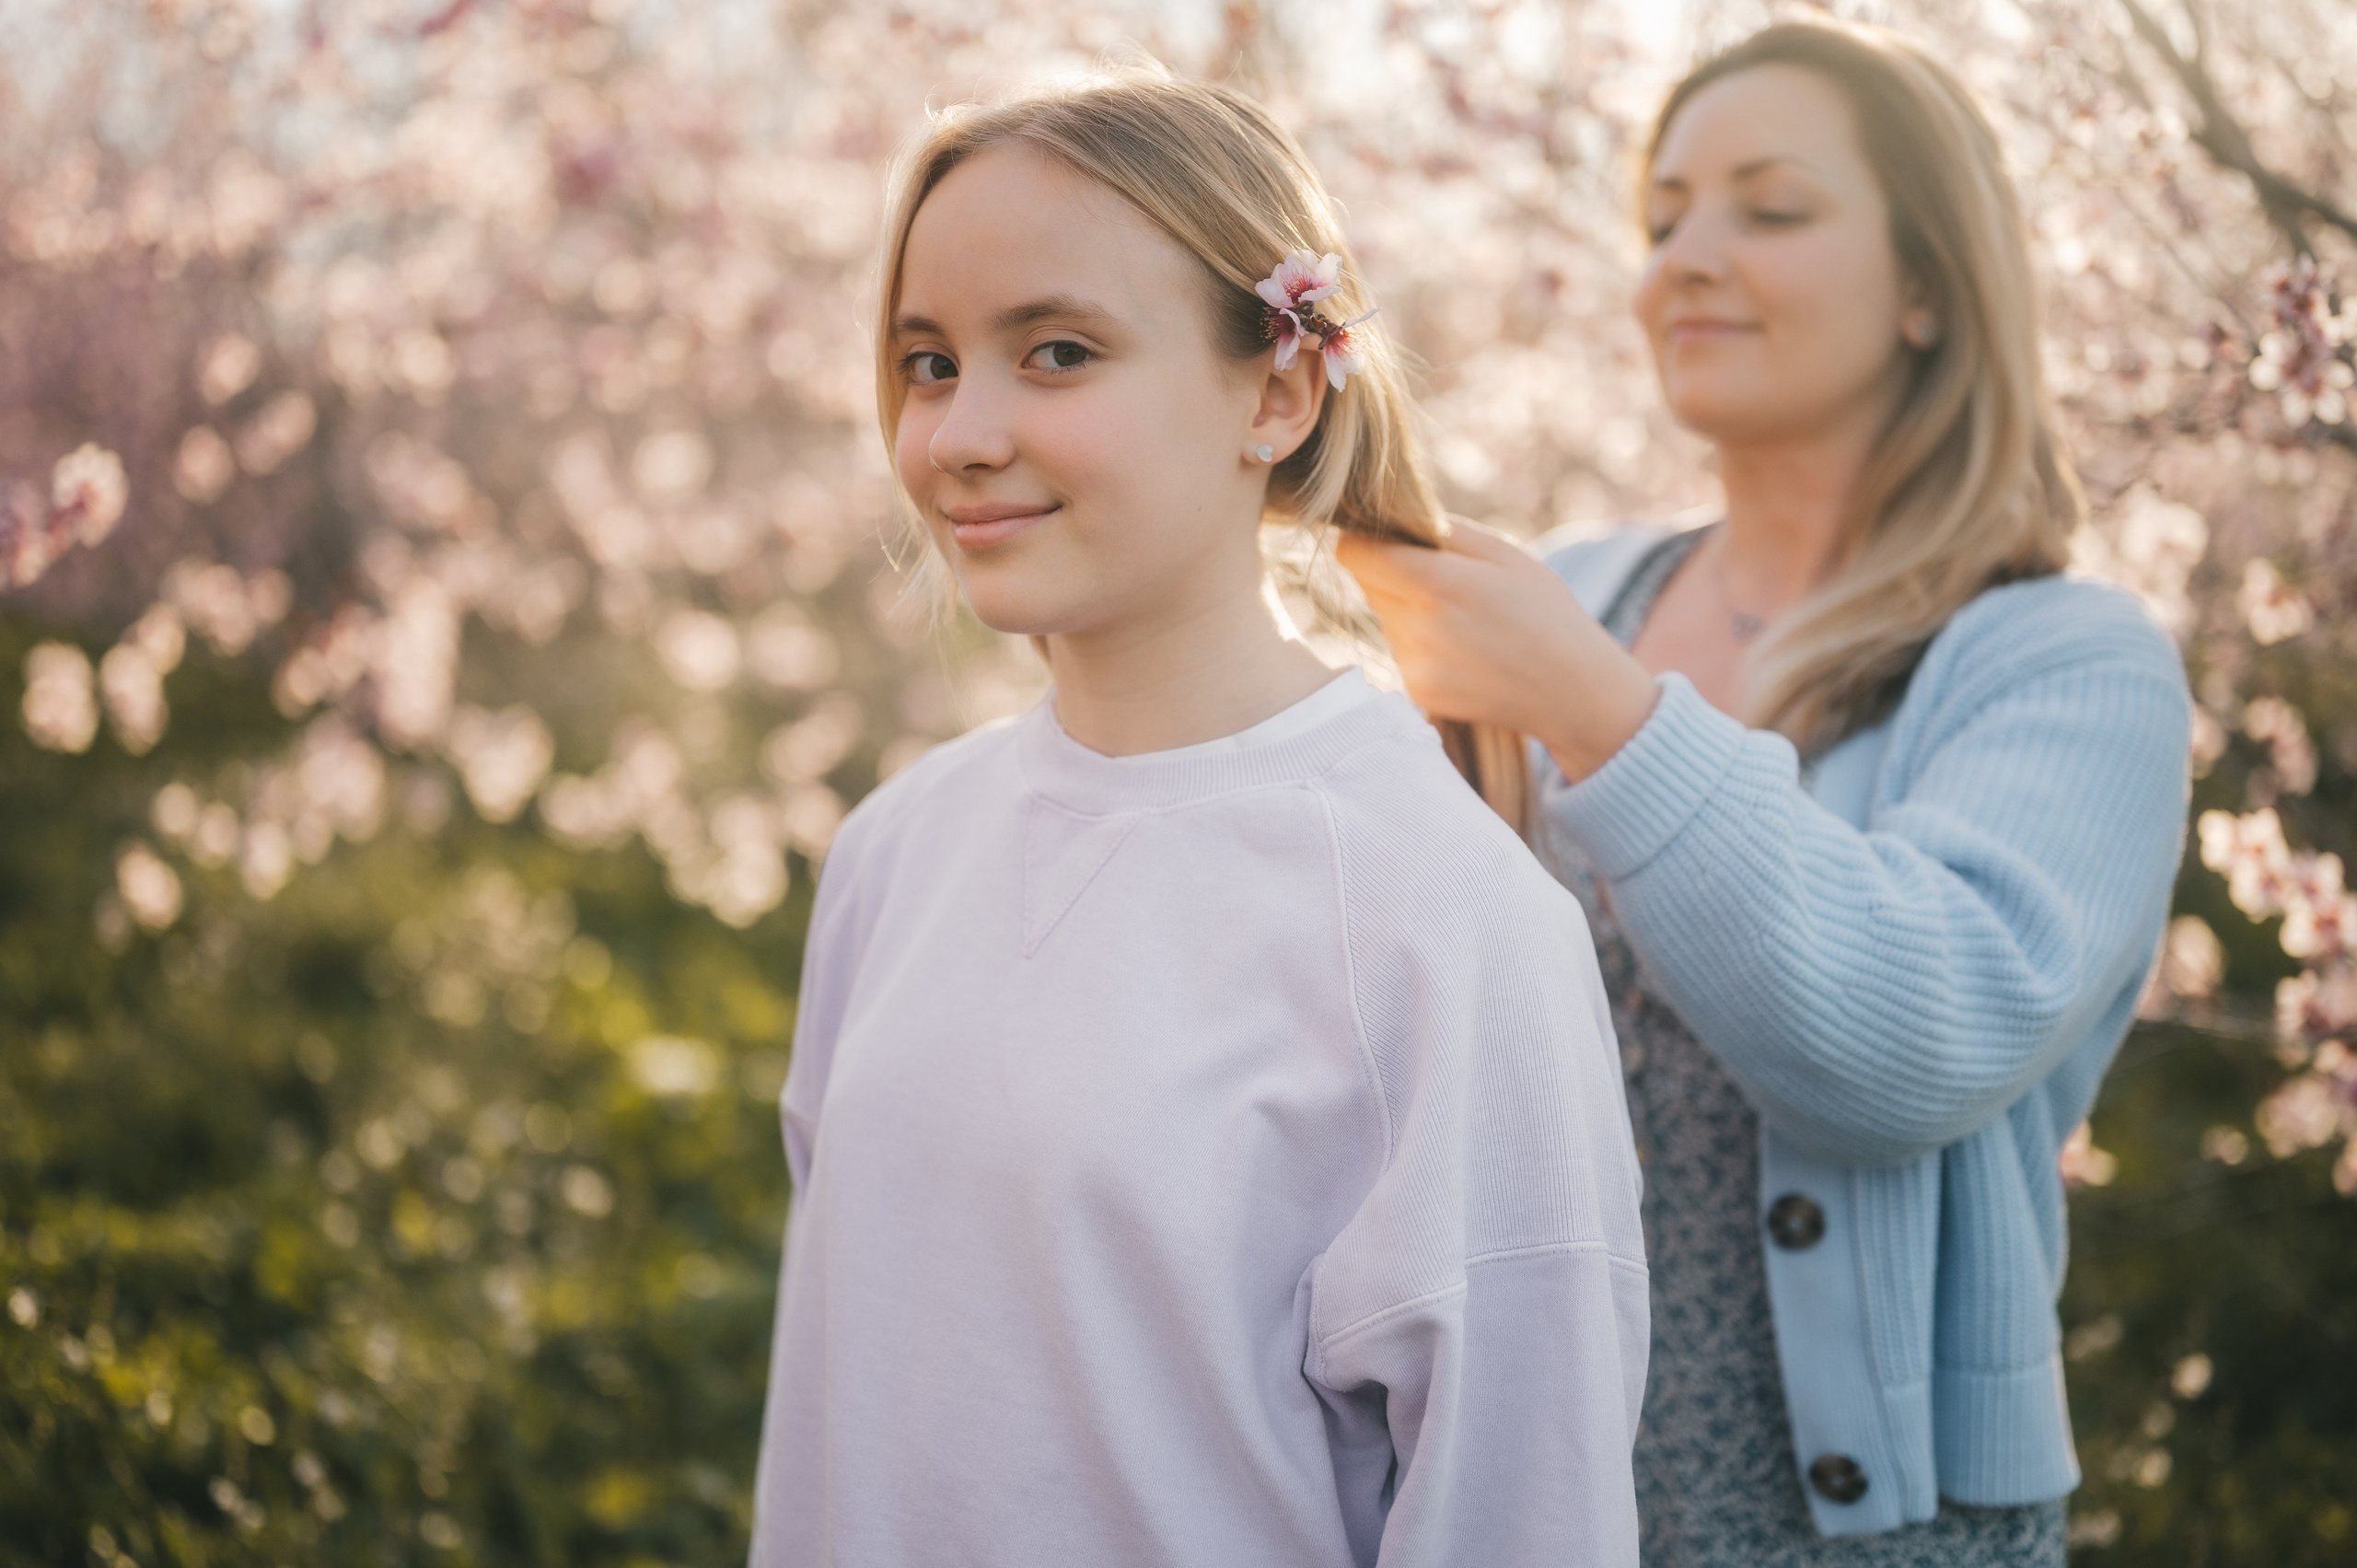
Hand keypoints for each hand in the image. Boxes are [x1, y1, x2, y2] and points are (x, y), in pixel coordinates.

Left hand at [1335, 520, 1659, 782]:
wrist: (1574, 692)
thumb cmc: (1545, 611)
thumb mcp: (1505, 553)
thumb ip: (1443, 531)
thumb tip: (1393, 518)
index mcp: (1435, 584)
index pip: (1354, 553)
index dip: (1365, 540)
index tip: (1387, 539)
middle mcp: (1415, 627)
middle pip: (1368, 584)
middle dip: (1394, 573)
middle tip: (1446, 581)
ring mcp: (1414, 665)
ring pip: (1385, 618)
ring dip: (1410, 611)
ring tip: (1466, 621)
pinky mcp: (1418, 693)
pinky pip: (1401, 652)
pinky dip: (1422, 645)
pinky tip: (1465, 650)